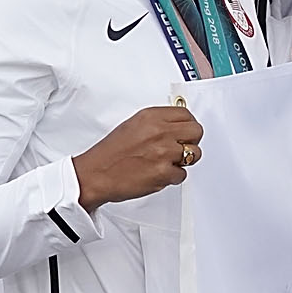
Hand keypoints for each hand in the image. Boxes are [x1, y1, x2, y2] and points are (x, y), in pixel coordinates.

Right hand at [72, 104, 203, 208]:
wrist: (95, 175)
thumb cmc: (110, 153)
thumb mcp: (133, 126)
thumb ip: (157, 124)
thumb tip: (178, 125)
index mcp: (151, 117)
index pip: (186, 115)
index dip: (188, 125)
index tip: (184, 132)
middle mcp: (159, 132)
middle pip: (197, 132)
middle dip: (191, 141)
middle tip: (180, 148)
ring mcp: (163, 152)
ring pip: (195, 154)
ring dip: (184, 161)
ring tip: (166, 162)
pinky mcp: (164, 172)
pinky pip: (183, 175)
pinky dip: (172, 177)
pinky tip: (157, 174)